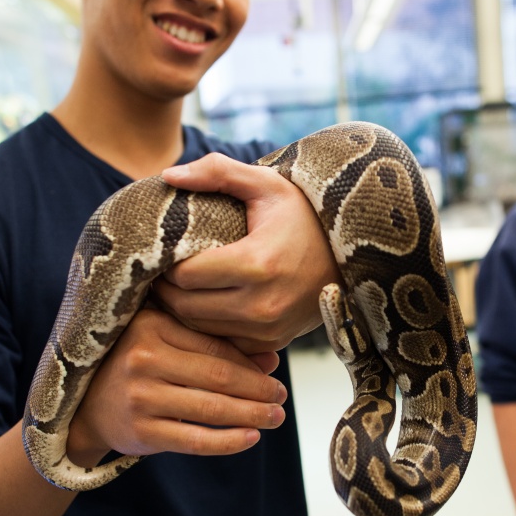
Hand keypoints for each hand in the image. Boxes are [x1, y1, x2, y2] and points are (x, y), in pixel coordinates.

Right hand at [65, 308, 286, 464]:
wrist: (85, 408)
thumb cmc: (136, 367)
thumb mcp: (165, 343)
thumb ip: (213, 346)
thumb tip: (271, 360)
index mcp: (151, 326)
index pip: (215, 347)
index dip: (250, 363)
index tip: (275, 373)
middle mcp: (142, 359)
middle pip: (218, 378)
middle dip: (258, 390)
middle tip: (282, 397)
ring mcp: (140, 397)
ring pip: (211, 409)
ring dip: (251, 415)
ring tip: (275, 417)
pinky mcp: (141, 431)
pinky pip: (195, 440)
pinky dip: (228, 442)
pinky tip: (251, 439)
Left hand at [157, 153, 340, 354]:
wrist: (349, 253)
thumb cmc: (304, 214)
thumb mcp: (266, 184)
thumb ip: (216, 172)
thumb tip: (168, 175)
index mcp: (257, 263)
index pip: (184, 275)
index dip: (168, 262)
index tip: (169, 250)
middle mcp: (263, 305)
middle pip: (185, 306)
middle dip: (169, 289)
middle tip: (167, 269)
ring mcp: (269, 329)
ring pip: (199, 329)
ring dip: (184, 309)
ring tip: (183, 286)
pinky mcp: (273, 343)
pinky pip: (222, 342)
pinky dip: (209, 327)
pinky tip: (209, 304)